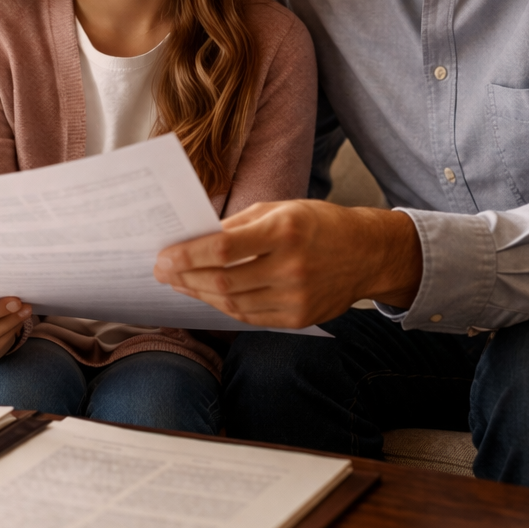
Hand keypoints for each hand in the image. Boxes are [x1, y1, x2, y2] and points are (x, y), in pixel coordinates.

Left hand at [152, 201, 422, 328]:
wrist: (366, 254)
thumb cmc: (317, 223)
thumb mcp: (280, 208)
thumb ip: (238, 224)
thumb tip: (194, 239)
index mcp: (285, 231)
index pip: (223, 248)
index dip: (187, 255)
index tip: (162, 256)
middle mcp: (291, 268)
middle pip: (222, 280)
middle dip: (184, 277)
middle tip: (161, 271)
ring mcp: (296, 298)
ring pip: (231, 303)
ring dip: (198, 293)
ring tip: (179, 282)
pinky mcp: (298, 319)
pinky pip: (249, 317)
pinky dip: (223, 306)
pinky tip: (207, 295)